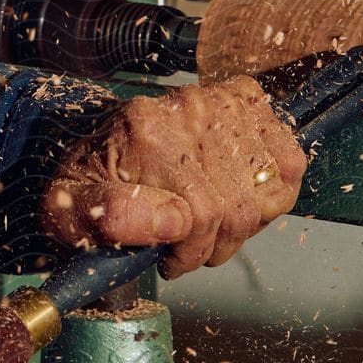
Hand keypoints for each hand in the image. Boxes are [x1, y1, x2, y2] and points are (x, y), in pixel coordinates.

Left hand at [40, 76, 306, 278]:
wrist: (94, 155)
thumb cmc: (86, 190)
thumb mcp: (73, 212)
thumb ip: (113, 216)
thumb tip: (172, 222)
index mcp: (146, 132)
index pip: (202, 216)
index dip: (190, 252)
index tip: (170, 260)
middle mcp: (190, 109)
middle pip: (239, 209)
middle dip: (215, 243)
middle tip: (187, 247)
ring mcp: (222, 103)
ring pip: (270, 191)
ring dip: (245, 223)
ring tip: (209, 225)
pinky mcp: (246, 102)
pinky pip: (289, 161)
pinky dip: (272, 192)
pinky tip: (236, 197)